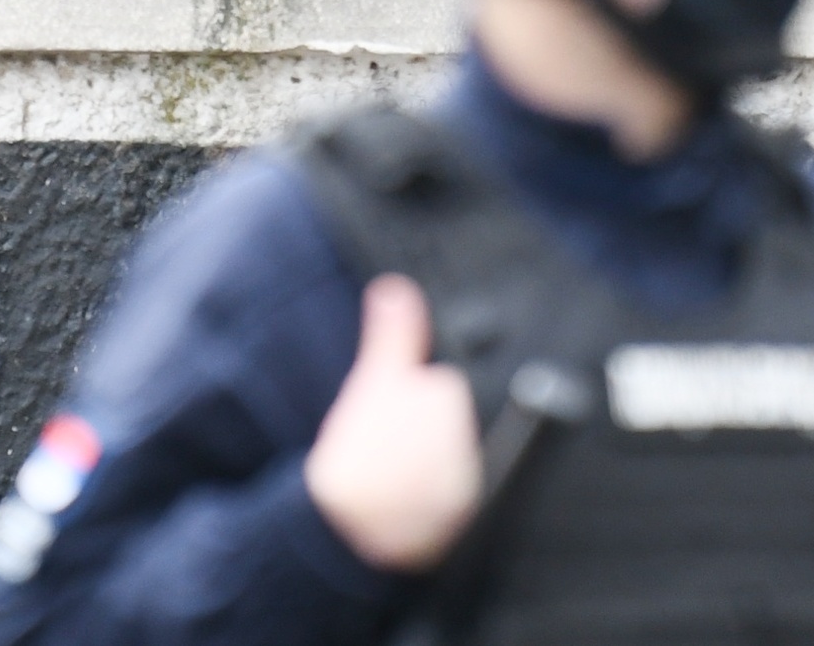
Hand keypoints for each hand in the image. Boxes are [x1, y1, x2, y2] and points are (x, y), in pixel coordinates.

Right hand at [303, 276, 482, 572]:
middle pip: (446, 419)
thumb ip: (392, 334)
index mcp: (445, 398)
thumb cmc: (358, 451)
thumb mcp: (372, 381)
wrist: (347, 526)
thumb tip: (395, 287)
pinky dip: (435, 492)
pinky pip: (455, 491)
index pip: (438, 385)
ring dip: (427, 458)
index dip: (404, 396)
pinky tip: (406, 494)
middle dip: (419, 427)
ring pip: (449, 453)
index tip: (380, 416)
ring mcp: (465, 476)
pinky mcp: (462, 510)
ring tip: (390, 470)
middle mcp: (466, 439)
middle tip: (383, 442)